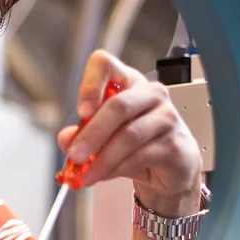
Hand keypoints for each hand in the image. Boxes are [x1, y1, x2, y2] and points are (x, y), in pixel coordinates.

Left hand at [58, 50, 202, 214]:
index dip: (91, 84)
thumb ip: (80, 134)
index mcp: (127, 81)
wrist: (173, 164)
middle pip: (118, 106)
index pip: (105, 64)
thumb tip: (66, 140)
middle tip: (75, 154)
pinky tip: (105, 175)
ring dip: (103, 158)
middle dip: (92, 134)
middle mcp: (149, 93)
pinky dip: (117, 168)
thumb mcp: (103, 136)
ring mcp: (166, 117)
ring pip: (129, 135)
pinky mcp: (174, 144)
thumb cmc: (137, 141)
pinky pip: (140, 156)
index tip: (81, 111)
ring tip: (87, 173)